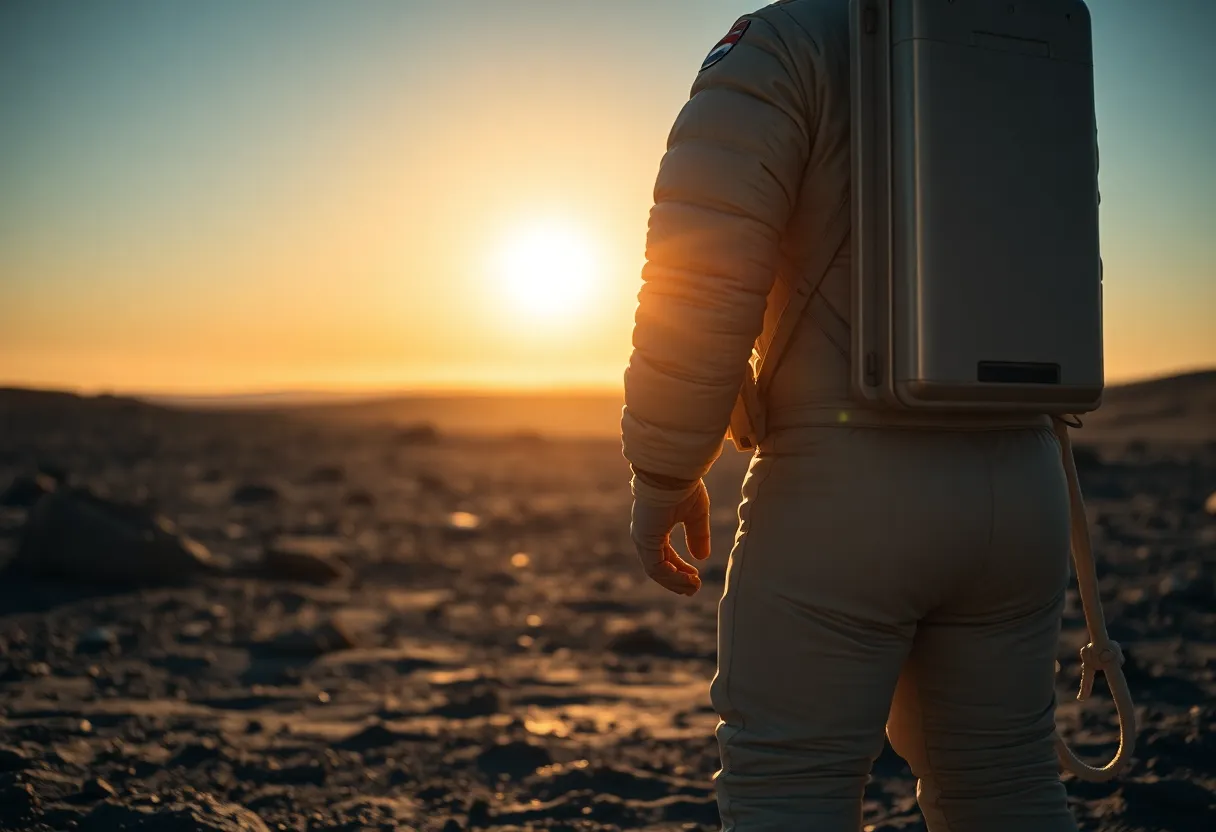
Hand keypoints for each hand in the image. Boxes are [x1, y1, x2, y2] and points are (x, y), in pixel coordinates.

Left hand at [630, 477, 711, 595]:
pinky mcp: (645, 539)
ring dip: (676, 581)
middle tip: (693, 589)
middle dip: (676, 581)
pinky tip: (685, 577)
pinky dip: (670, 575)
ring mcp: (643, 537)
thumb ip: (698, 535)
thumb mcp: (696, 514)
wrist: (673, 472)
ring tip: (694, 586)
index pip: (663, 556)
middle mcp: (645, 534)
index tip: (695, 578)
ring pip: (656, 570)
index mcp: (654, 527)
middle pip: (658, 567)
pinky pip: (655, 567)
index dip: (679, 569)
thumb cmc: (683, 486)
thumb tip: (702, 558)